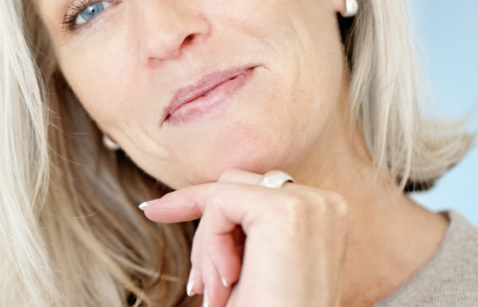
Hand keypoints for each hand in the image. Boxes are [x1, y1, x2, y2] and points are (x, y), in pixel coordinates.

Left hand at [141, 169, 350, 306]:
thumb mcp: (246, 265)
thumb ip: (232, 227)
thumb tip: (165, 202)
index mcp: (324, 214)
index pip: (251, 189)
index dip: (201, 200)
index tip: (153, 210)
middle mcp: (325, 203)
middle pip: (234, 185)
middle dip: (206, 232)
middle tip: (200, 286)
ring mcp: (310, 204)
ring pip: (223, 194)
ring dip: (207, 246)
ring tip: (216, 293)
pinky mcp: (286, 211)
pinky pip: (219, 204)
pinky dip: (210, 245)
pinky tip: (228, 281)